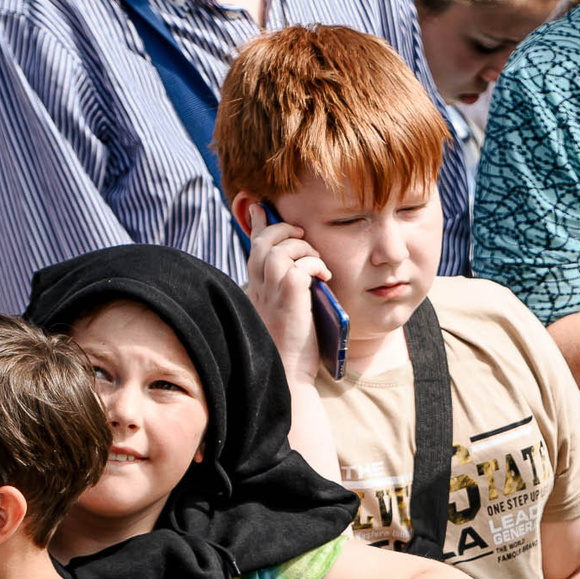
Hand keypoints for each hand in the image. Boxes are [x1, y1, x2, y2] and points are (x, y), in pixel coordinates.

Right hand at [243, 211, 329, 377]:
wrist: (288, 373)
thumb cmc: (292, 344)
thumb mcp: (285, 307)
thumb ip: (288, 284)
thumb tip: (301, 264)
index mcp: (256, 287)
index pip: (254, 245)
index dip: (259, 222)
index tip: (260, 205)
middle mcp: (258, 286)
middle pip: (265, 239)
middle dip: (286, 230)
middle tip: (304, 239)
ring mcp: (272, 292)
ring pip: (281, 248)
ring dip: (304, 249)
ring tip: (317, 265)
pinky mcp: (289, 298)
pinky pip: (301, 266)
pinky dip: (316, 265)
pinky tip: (324, 279)